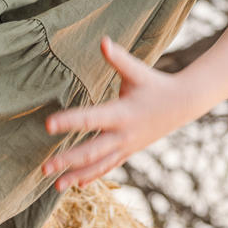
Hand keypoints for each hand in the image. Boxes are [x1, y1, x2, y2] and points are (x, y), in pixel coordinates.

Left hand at [42, 38, 191, 190]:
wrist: (183, 104)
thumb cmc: (156, 84)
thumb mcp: (138, 71)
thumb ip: (118, 58)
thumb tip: (103, 41)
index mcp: (122, 113)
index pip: (91, 119)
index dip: (69, 121)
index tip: (48, 125)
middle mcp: (123, 134)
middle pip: (91, 151)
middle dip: (67, 160)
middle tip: (44, 167)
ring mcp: (126, 146)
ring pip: (98, 165)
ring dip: (76, 176)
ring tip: (55, 186)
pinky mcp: (129, 151)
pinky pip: (109, 167)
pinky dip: (93, 176)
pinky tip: (77, 185)